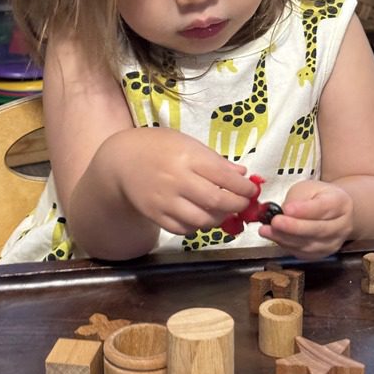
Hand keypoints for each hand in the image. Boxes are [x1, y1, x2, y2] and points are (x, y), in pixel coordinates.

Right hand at [113, 128, 257, 235]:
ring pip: (201, 220)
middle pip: (216, 200)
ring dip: (218, 219)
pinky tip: (201, 216)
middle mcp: (176, 180)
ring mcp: (165, 200)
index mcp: (187, 157)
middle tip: (243, 204)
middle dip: (237, 205)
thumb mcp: (187, 143)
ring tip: (223, 211)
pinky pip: (183, 229)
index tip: (252, 190)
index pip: (223, 176)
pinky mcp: (155, 215)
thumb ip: (215, 160)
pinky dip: (197, 227)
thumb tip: (242, 175)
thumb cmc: (158, 147)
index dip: (243, 187)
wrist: (121, 161)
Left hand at [258, 179, 353, 259]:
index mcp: (341, 203)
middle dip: (293, 227)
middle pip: (318, 230)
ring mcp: (333, 243)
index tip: (287, 209)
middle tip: (275, 222)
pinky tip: (274, 237)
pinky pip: (302, 253)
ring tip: (267, 230)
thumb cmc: (319, 197)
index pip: (324, 208)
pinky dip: (286, 246)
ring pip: (309, 245)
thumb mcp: (309, 188)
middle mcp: (341, 226)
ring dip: (285, 238)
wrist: (333, 212)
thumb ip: (298, 199)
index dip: (304, 210)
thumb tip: (283, 212)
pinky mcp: (321, 254)